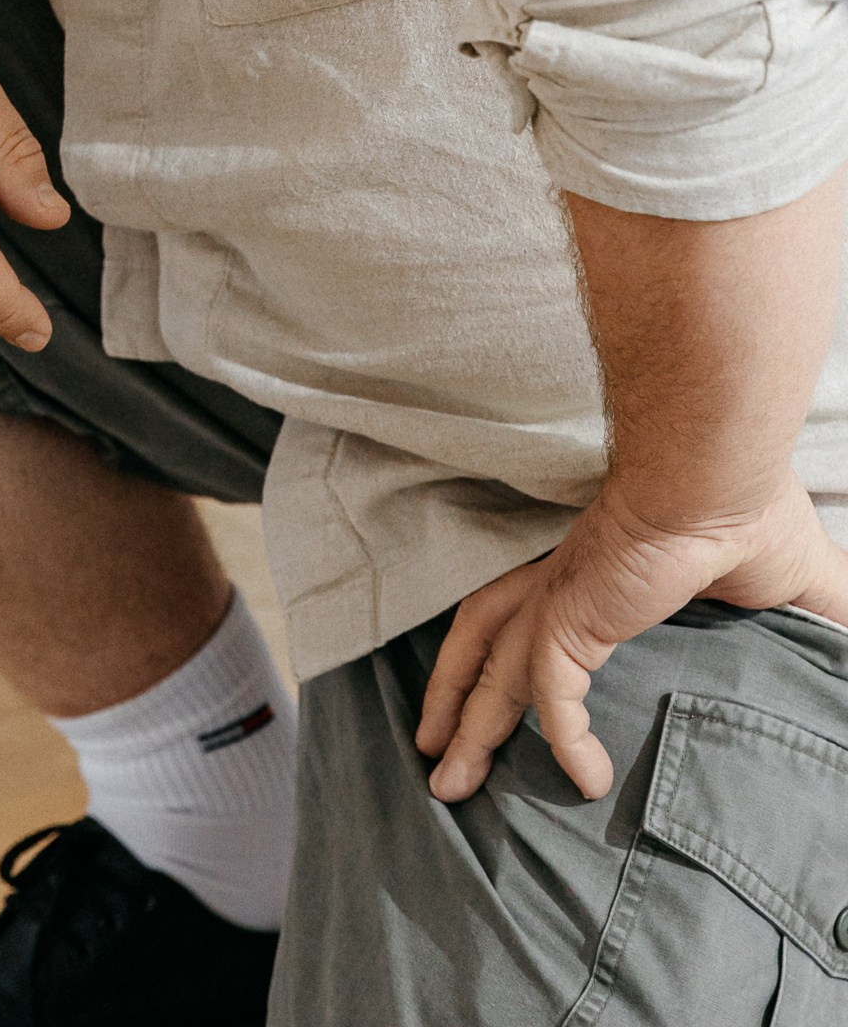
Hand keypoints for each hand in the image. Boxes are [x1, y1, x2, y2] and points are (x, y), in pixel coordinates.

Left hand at [417, 475, 847, 803]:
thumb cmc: (753, 513)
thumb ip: (812, 625)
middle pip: (488, 645)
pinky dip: (563, 734)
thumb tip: (841, 650)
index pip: (535, 615)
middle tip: (439, 766)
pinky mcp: (579, 613)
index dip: (507, 662)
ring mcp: (567, 595)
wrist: (722, 470)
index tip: (501, 714)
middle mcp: (569, 583)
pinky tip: (585, 777)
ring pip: (494, 664)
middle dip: (458, 706)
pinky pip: (553, 688)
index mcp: (601, 573)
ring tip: (447, 777)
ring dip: (468, 721)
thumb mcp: (791, 586)